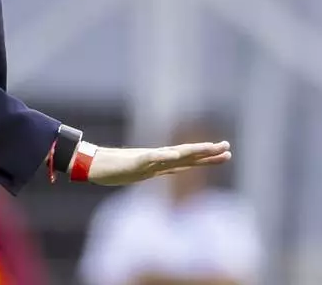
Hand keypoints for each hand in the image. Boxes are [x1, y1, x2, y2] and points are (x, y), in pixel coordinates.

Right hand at [85, 141, 230, 186]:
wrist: (93, 164)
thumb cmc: (115, 168)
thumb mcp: (141, 173)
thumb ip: (156, 170)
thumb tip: (168, 169)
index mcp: (161, 163)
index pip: (190, 160)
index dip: (207, 157)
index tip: (225, 153)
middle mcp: (158, 159)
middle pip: (188, 155)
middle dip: (208, 152)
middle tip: (228, 148)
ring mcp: (148, 159)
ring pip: (175, 154)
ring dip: (193, 151)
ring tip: (210, 147)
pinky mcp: (136, 161)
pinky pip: (153, 158)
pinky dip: (166, 156)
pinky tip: (177, 154)